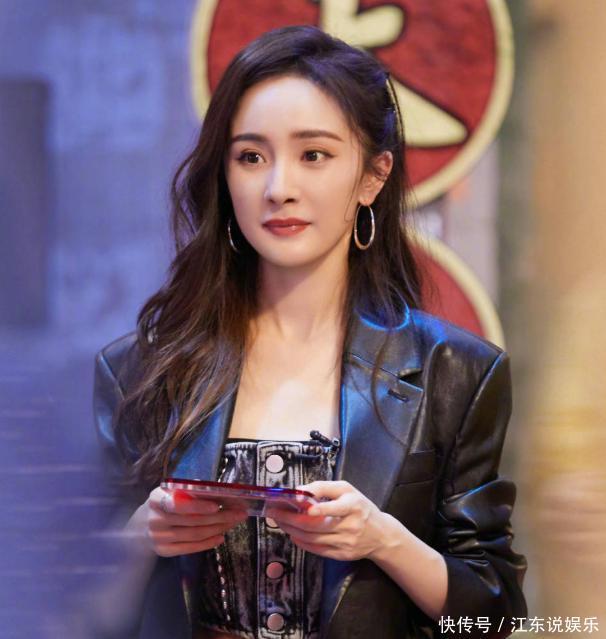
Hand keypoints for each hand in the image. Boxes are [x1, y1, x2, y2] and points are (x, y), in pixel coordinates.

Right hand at [124, 487, 247, 556]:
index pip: (178, 504)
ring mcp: (159, 538)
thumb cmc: (162, 504)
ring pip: (195, 534)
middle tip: (240, 513)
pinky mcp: (164, 551)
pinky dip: (208, 543)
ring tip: (234, 522)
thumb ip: (188, 492)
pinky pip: (190, 548)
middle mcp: (155, 519)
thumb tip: (220, 492)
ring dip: (219, 528)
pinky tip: (221, 536)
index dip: (198, 506)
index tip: (218, 505)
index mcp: (156, 499)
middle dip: (220, 517)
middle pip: (193, 521)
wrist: (139, 526)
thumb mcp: (168, 492)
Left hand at [266, 480, 390, 560]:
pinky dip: (301, 542)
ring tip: (279, 520)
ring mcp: (345, 543)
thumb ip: (324, 487)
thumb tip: (300, 490)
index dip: (319, 508)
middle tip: (274, 511)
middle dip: (291, 519)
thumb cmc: (360, 507)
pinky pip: (316, 550)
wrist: (381, 535)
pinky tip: (292, 533)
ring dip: (292, 530)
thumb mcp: (347, 490)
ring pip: (313, 539)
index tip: (300, 505)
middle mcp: (350, 526)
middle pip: (317, 526)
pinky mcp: (341, 555)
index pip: (336, 508)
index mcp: (353, 506)